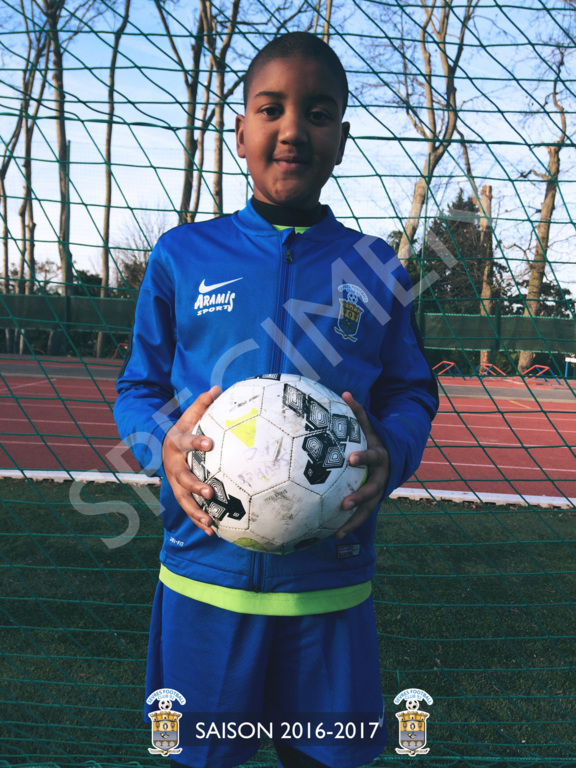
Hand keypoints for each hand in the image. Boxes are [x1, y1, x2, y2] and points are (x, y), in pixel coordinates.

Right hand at [162, 385, 220, 534]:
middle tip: (208, 492)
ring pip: (182, 498)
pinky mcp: (180, 494)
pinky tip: (213, 531)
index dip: (196, 443)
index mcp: (177, 442)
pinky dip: (198, 521)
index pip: (186, 442)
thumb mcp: (190, 416)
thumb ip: (203, 404)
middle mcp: (173, 464)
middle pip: (182, 477)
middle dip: (194, 485)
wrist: (164, 446)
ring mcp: (174, 482)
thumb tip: (218, 387)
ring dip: (195, 511)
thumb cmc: (185, 429)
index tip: (209, 444)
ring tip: (209, 520)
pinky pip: (188, 510)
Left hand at [336, 392, 389, 538]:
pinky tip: (333, 534)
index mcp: (380, 456)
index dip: (362, 457)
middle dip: (359, 496)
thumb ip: (358, 412)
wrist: (396, 458)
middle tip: (344, 503)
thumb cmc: (375, 440)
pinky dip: (350, 525)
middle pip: (372, 488)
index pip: (371, 456)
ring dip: (354, 518)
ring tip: (339, 528)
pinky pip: (362, 516)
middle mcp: (381, 476)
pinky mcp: (373, 502)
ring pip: (368, 508)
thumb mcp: (369, 427)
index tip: (350, 459)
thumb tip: (344, 392)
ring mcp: (378, 491)